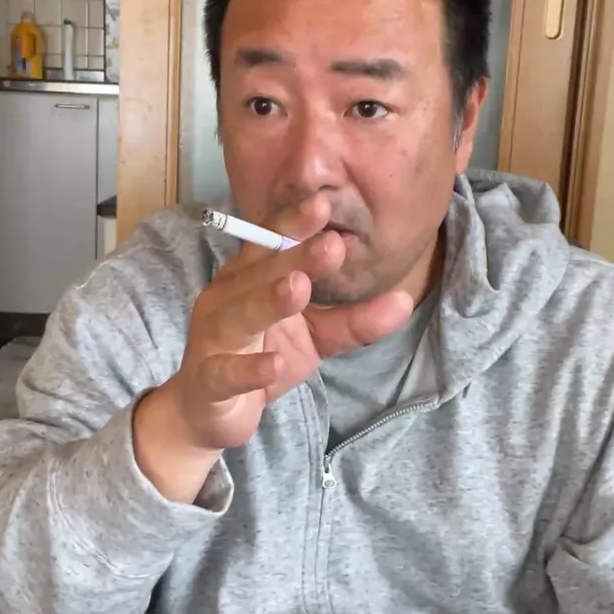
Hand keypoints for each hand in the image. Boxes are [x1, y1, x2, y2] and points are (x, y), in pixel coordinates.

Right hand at [134, 196, 413, 501]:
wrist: (209, 410)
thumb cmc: (261, 356)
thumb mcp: (317, 337)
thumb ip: (356, 320)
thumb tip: (404, 300)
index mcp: (250, 277)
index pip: (271, 242)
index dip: (294, 223)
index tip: (325, 203)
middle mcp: (227, 298)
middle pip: (260, 272)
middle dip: (294, 256)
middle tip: (333, 244)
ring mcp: (213, 337)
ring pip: (240, 315)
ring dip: (269, 301)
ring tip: (299, 287)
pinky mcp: (209, 380)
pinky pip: (227, 372)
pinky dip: (249, 368)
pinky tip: (274, 363)